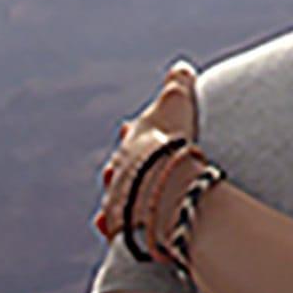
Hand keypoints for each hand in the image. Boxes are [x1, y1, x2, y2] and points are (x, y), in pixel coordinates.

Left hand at [95, 61, 200, 243]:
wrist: (159, 184)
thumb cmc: (170, 142)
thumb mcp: (176, 103)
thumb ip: (179, 84)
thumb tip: (181, 67)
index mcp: (134, 139)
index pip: (133, 132)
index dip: (136, 132)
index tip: (131, 129)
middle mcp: (121, 167)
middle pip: (121, 165)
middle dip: (127, 166)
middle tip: (137, 169)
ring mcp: (119, 196)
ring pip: (116, 194)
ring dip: (122, 195)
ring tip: (132, 199)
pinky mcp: (120, 223)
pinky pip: (113, 224)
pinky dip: (113, 224)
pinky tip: (110, 226)